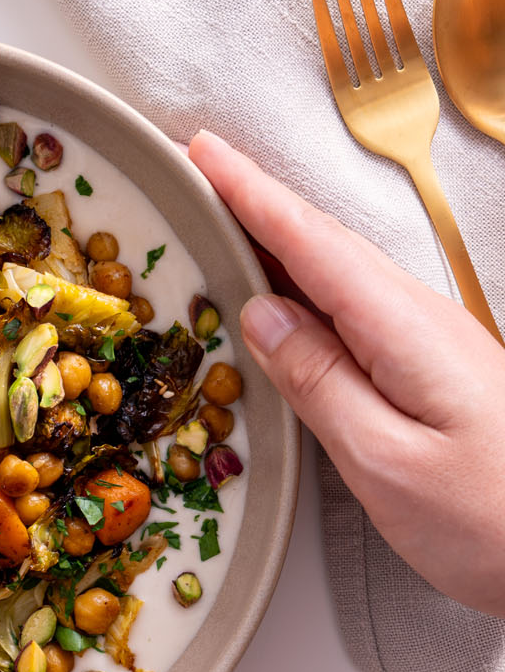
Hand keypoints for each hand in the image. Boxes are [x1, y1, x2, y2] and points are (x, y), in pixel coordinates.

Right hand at [190, 132, 504, 617]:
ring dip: (280, 244)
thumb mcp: (386, 463)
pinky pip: (355, 309)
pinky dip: (308, 287)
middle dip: (256, 204)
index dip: (249, 194)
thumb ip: (319, 384)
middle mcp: (419, 319)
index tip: (200, 151)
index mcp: (402, 328)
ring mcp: (432, 343)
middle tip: (197, 174)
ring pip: (339, 275)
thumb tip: (261, 318)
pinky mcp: (437, 371)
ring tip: (224, 225)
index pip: (309, 243)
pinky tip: (287, 300)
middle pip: (323, 245)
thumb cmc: (492, 519)